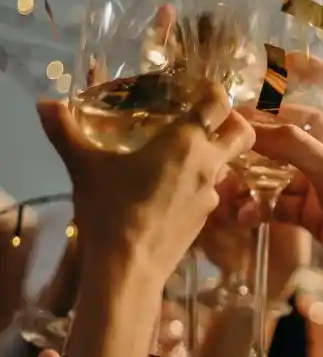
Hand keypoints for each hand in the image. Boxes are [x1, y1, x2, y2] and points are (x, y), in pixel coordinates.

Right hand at [36, 91, 254, 284]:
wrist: (130, 267)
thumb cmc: (110, 209)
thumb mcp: (84, 167)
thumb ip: (66, 131)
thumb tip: (45, 104)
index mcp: (186, 140)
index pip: (219, 103)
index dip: (214, 91)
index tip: (198, 89)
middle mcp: (208, 163)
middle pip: (243, 133)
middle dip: (233, 121)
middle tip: (208, 119)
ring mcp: (211, 193)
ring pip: (227, 163)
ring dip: (213, 154)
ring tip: (179, 155)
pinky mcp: (207, 217)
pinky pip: (210, 190)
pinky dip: (197, 182)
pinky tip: (169, 189)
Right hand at [241, 68, 322, 299]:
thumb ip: (293, 147)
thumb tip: (248, 126)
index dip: (313, 71)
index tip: (277, 62)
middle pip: (299, 128)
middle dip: (265, 129)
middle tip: (228, 129)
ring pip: (284, 171)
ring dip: (255, 175)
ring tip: (225, 181)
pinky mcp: (319, 217)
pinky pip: (282, 204)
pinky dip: (262, 207)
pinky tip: (244, 215)